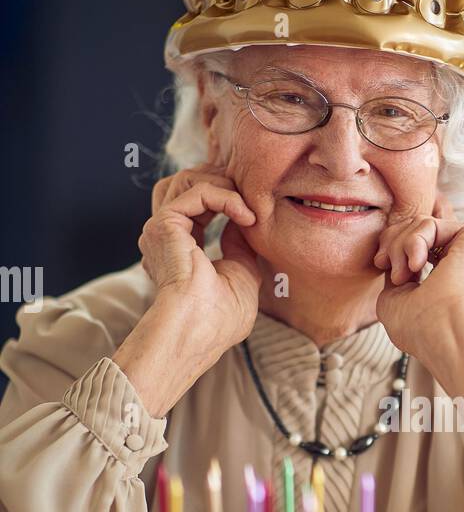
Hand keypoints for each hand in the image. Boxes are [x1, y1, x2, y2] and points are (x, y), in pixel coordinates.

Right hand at [114, 165, 260, 416]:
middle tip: (252, 199)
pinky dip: (226, 197)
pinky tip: (244, 215)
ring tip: (247, 207)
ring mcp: (161, 229)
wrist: (198, 331)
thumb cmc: (219, 318)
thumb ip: (241, 246)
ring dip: (224, 185)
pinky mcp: (164, 224)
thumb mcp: (242, 276)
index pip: (197, 205)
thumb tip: (242, 221)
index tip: (254, 216)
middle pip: (187, 184)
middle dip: (223, 183)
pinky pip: (197, 191)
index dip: (227, 199)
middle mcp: (165, 236)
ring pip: (188, 180)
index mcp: (179, 249)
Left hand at [374, 194, 463, 357]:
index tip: (380, 264)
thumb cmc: (422, 329)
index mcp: (450, 280)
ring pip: (421, 225)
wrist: (446, 334)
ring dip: (400, 246)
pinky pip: (430, 224)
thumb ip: (396, 272)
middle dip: (394, 244)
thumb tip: (393, 255)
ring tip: (403, 274)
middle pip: (417, 230)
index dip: (392, 247)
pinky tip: (416, 264)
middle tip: (390, 269)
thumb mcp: (394, 299)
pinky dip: (413, 240)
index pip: (416, 246)